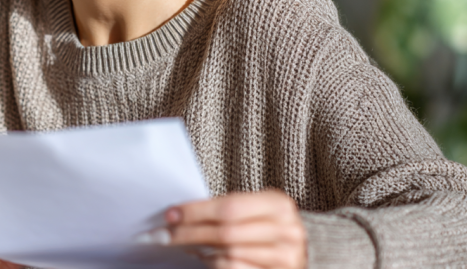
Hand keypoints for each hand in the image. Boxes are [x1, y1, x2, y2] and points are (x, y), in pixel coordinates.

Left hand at [145, 189, 306, 268]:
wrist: (302, 252)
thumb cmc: (266, 227)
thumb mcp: (254, 210)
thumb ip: (225, 209)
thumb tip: (178, 215)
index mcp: (279, 204)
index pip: (229, 206)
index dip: (196, 211)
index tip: (170, 214)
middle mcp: (289, 230)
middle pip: (226, 232)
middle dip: (190, 233)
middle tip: (163, 234)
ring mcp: (287, 257)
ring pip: (230, 254)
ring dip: (200, 250)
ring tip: (183, 245)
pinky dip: (215, 264)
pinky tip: (204, 258)